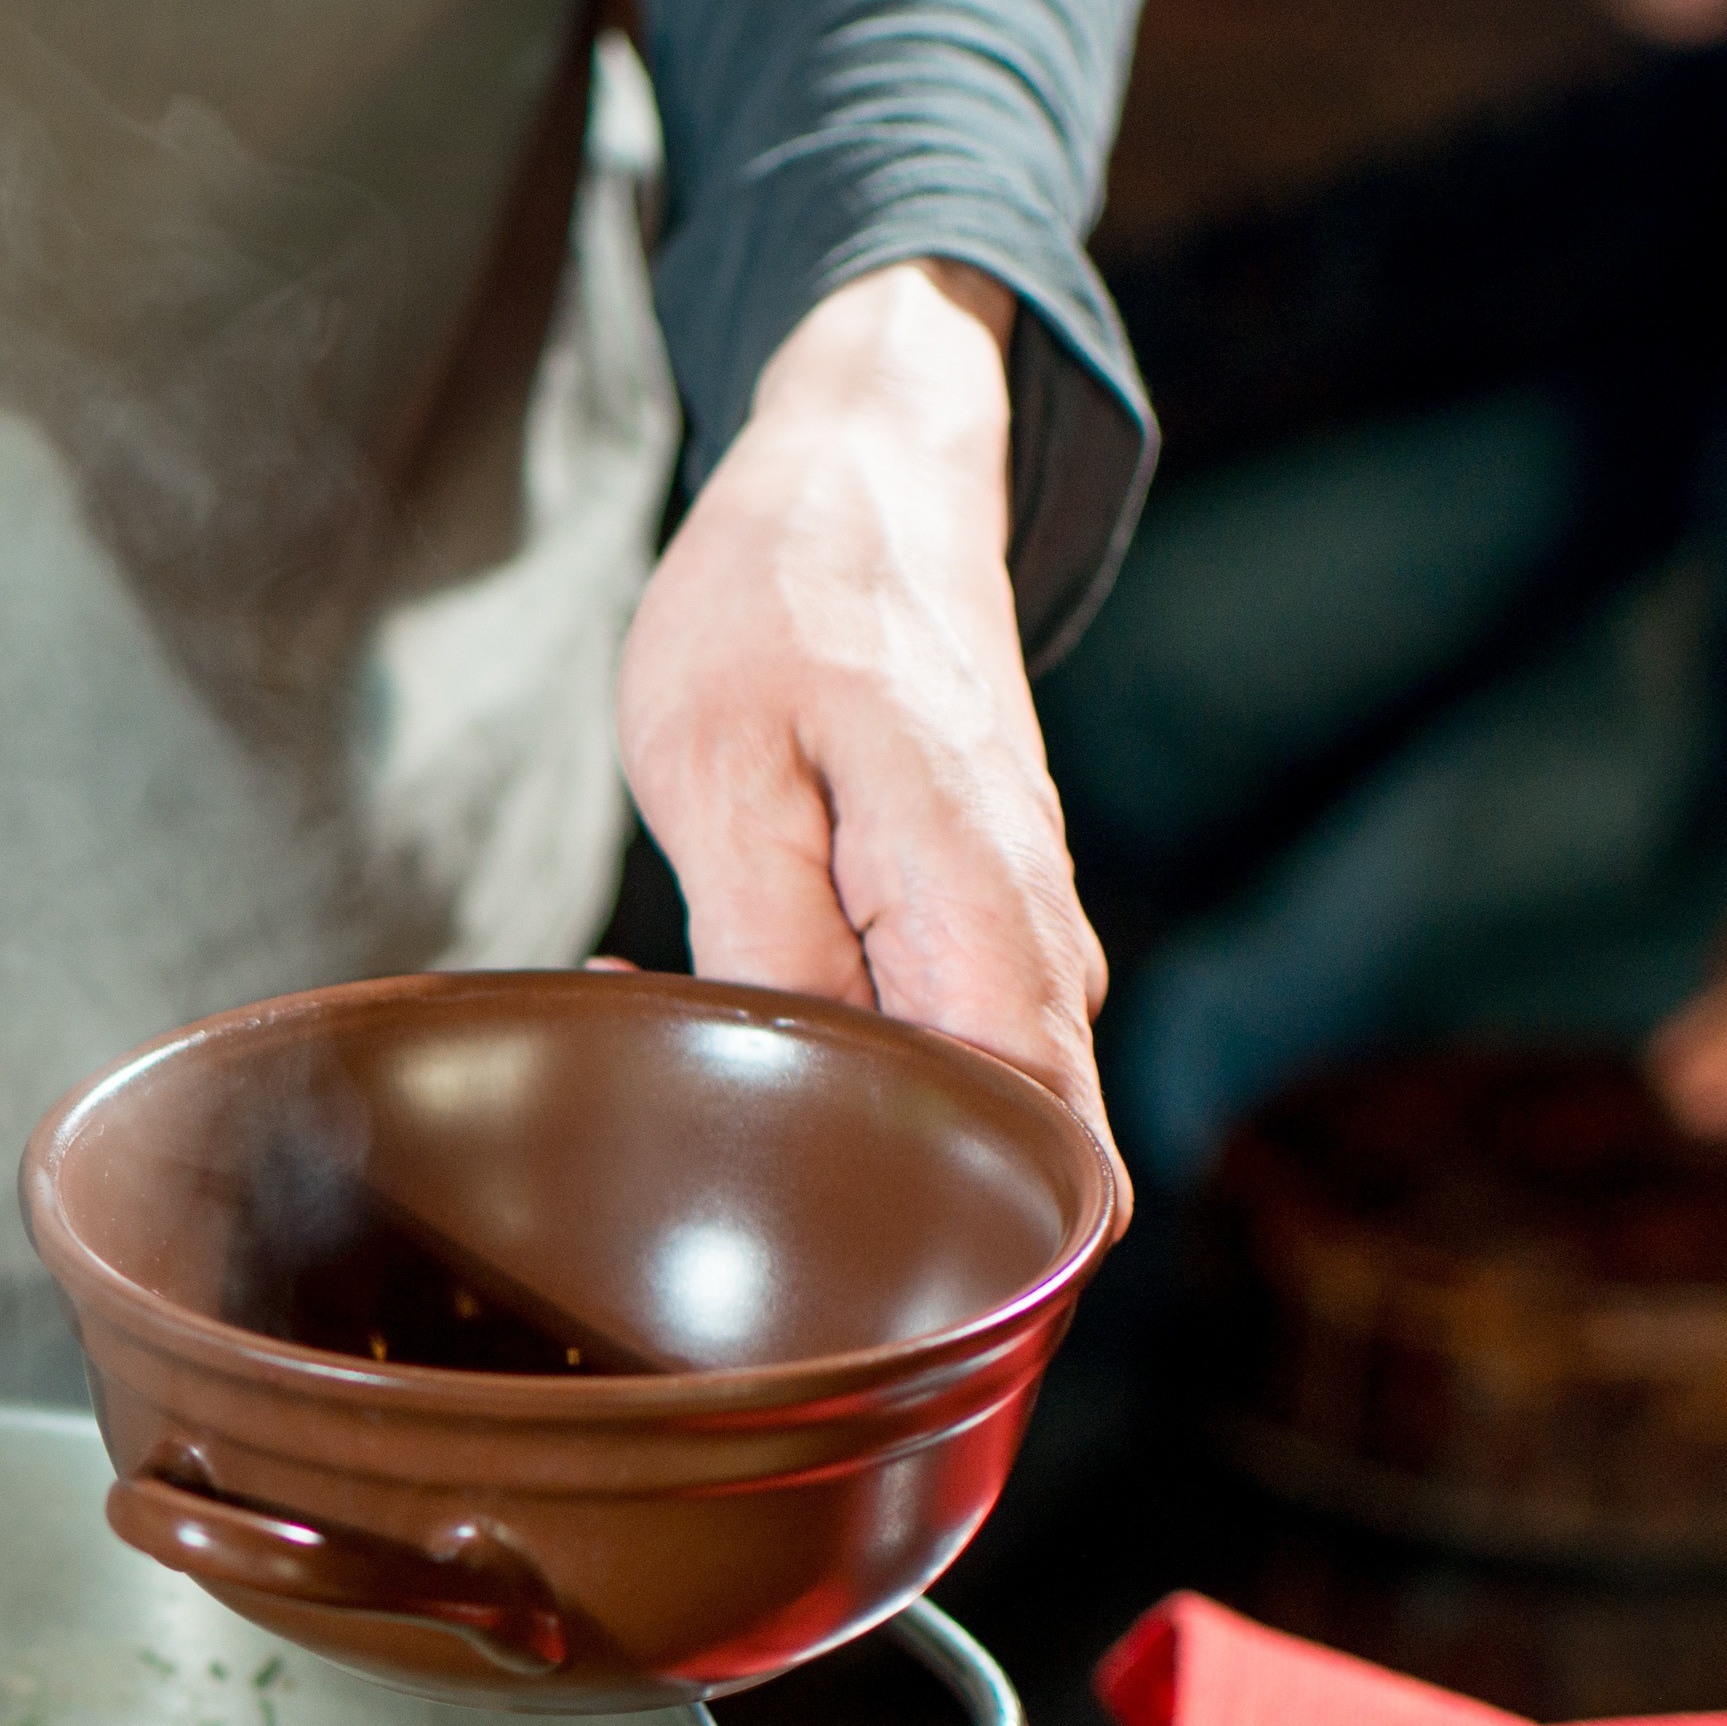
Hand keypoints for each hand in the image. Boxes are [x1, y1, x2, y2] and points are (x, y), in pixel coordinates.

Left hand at [617, 259, 1124, 1220]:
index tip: (763, 1201)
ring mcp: (1028, 948)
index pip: (1036, 1193)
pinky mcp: (991, 930)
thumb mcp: (724, 772)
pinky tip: (731, 1007)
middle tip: (695, 1138)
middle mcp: (1043, 962)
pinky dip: (844, 1061)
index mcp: (987, 934)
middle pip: (1011, 1187)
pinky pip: (945, 1051)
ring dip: (837, 1121)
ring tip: (683, 1044)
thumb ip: (771, 953)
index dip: (918, 1248)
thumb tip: (791, 1105)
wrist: (870, 477)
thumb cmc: (783, 606)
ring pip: (972, 1122)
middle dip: (865, 1210)